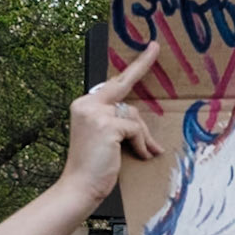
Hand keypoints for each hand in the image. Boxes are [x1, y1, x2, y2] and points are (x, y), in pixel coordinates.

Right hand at [63, 41, 163, 207]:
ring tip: (145, 151)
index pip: (112, 83)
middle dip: (141, 65)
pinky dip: (141, 144)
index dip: (133, 67)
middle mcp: (87, 104)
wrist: (79, 187)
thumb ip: (116, 122)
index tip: (148, 49)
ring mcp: (95, 113)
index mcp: (84, 105)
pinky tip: (141, 155)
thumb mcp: (104, 138)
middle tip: (155, 47)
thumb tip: (138, 122)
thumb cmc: (93, 167)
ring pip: (133, 115)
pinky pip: (135, 130)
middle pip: (124, 91)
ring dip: (143, 136)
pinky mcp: (106, 125)